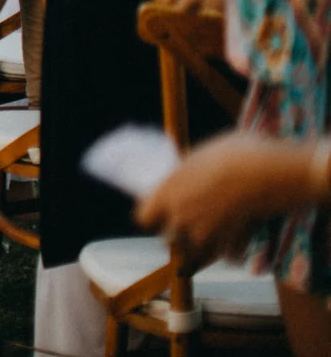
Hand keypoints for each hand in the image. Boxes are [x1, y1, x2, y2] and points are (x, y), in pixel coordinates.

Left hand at [136, 133, 321, 261]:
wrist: (267, 173)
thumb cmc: (233, 154)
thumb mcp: (200, 157)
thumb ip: (187, 174)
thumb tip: (184, 174)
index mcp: (166, 193)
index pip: (144, 217)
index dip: (153, 217)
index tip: (160, 215)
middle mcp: (180, 217)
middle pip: (168, 239)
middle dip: (178, 233)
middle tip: (192, 222)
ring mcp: (205, 235)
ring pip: (194, 252)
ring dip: (202, 247)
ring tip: (214, 235)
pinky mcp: (230, 246)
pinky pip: (225, 257)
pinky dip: (231, 253)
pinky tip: (238, 243)